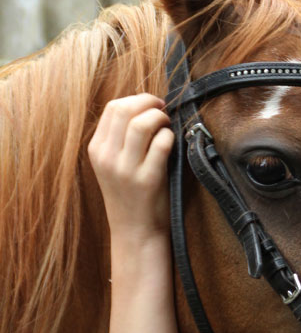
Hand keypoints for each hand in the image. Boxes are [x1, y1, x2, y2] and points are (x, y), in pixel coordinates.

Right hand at [88, 93, 173, 240]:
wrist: (135, 232)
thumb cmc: (131, 195)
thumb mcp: (114, 165)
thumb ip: (121, 139)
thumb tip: (144, 107)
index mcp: (97, 149)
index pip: (112, 108)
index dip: (137, 100)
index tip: (152, 105)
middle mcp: (107, 157)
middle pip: (125, 110)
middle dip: (149, 103)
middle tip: (163, 110)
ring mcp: (126, 169)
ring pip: (142, 124)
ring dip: (160, 118)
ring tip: (168, 125)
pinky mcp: (148, 180)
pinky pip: (161, 144)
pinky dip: (169, 136)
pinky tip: (172, 143)